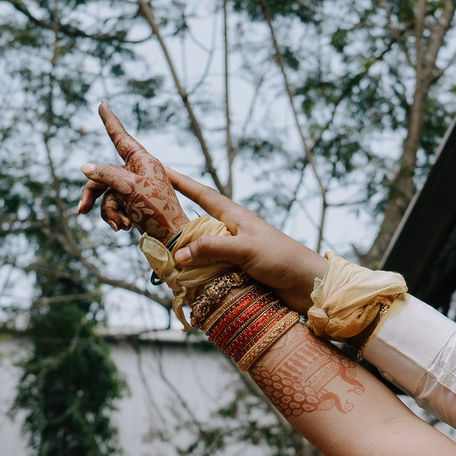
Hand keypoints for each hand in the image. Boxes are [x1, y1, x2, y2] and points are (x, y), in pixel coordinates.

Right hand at [74, 104, 192, 240]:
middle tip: (81, 210)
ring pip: (106, 194)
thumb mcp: (128, 188)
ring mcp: (134, 189)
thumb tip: (85, 167)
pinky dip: (116, 217)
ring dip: (109, 211)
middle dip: (93, 194)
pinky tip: (124, 228)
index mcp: (142, 160)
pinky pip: (114, 207)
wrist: (171, 239)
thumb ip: (105, 174)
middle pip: (103, 174)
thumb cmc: (156, 210)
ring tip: (120, 225)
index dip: (109, 120)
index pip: (120, 136)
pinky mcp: (133, 205)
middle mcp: (138, 171)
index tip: (102, 103)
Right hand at [75, 108, 329, 299]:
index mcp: (234, 216)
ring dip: (182, 249)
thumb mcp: (246, 250)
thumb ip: (212, 249)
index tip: (158, 169)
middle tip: (146, 214)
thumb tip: (178, 254)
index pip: (201, 193)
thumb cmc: (283, 260)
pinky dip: (194, 270)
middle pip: (195, 220)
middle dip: (172, 217)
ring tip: (157, 249)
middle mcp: (232, 230)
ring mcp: (235, 251)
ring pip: (200, 246)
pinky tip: (182, 276)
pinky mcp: (237, 270)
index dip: (179, 181)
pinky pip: (208, 267)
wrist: (310, 286)